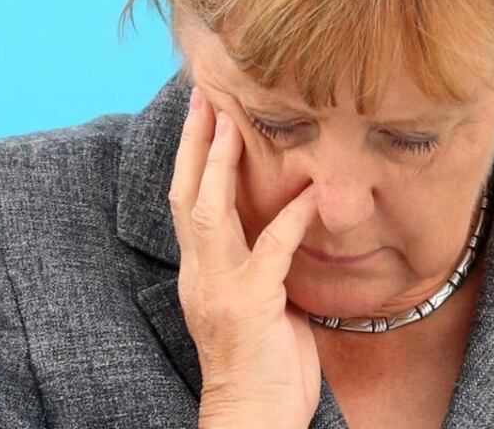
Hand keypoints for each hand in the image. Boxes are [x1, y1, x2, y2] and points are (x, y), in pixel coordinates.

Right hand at [168, 85, 321, 428]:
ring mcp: (220, 289)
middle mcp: (199, 275)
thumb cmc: (260, 365)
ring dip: (220, 163)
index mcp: (198, 273)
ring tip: (233, 121)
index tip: (202, 115)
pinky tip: (308, 191)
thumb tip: (281, 226)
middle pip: (186, 195)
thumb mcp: (254, 305)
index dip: (191, 158)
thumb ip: (258, 263)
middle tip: (205, 96)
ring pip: (209, 212)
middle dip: (196, 144)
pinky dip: (289, 217)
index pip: (185, 203)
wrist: (252, 418)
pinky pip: (270, 248)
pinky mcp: (250, 304)